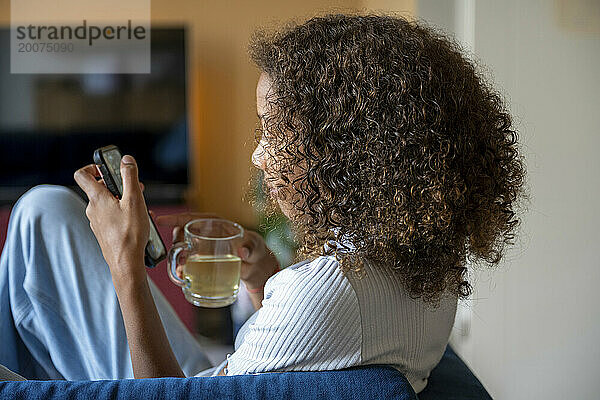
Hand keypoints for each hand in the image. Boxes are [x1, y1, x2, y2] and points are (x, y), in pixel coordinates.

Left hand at [74, 155, 148, 283]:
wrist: (126, 262)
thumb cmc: (130, 233)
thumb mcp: (135, 200)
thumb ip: (130, 177)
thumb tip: (126, 159)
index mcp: (97, 198)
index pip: (82, 174)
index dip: (93, 167)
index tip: (108, 168)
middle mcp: (92, 209)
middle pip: (100, 189)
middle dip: (119, 185)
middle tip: (136, 189)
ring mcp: (97, 222)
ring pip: (108, 203)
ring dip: (123, 200)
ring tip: (141, 207)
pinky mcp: (103, 232)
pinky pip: (111, 217)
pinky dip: (123, 214)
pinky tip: (138, 221)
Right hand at [156, 213, 279, 290]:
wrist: (256, 267)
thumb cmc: (256, 250)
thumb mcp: (255, 247)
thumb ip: (250, 248)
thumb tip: (242, 252)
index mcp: (216, 224)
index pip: (192, 218)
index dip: (175, 218)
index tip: (160, 220)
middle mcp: (206, 234)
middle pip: (182, 234)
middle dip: (176, 244)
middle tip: (180, 257)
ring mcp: (203, 248)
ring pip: (182, 250)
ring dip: (177, 259)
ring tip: (180, 271)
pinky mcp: (203, 262)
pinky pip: (188, 264)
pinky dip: (182, 270)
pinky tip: (182, 277)